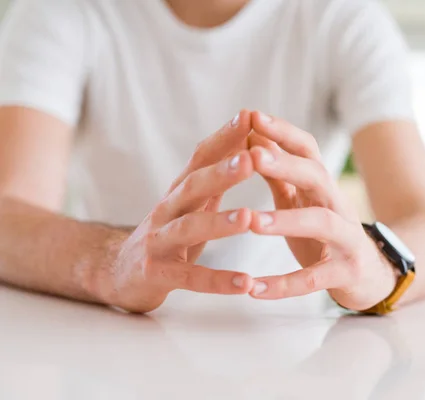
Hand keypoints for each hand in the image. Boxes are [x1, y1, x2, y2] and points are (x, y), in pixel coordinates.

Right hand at [95, 111, 254, 312]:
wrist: (117, 271)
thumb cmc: (168, 234)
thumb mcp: (190, 205)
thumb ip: (215, 181)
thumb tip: (247, 145)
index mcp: (179, 192)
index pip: (200, 158)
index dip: (223, 138)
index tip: (249, 117)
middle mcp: (166, 211)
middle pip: (192, 187)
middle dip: (222, 171)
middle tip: (252, 159)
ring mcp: (158, 242)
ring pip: (188, 229)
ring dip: (219, 223)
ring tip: (249, 218)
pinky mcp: (156, 274)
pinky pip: (189, 278)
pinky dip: (216, 280)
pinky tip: (245, 283)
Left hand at [247, 111, 397, 310]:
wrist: (373, 274)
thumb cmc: (327, 234)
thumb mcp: (303, 202)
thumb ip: (280, 175)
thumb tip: (253, 138)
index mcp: (322, 187)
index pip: (307, 149)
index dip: (283, 132)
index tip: (252, 116)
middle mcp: (338, 206)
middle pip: (317, 177)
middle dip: (286, 164)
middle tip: (253, 156)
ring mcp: (346, 240)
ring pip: (322, 223)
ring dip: (286, 220)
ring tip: (253, 221)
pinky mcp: (345, 274)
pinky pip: (314, 279)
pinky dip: (284, 285)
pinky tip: (254, 289)